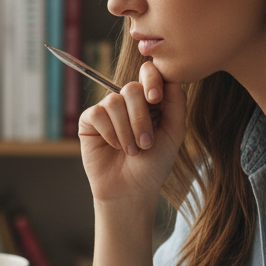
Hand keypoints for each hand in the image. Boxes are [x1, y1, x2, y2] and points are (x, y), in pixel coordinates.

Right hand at [78, 60, 185, 205]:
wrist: (131, 190)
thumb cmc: (154, 165)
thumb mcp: (173, 134)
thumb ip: (176, 104)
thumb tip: (171, 78)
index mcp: (150, 101)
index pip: (149, 74)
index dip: (152, 80)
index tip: (156, 99)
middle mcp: (128, 102)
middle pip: (131, 89)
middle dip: (140, 118)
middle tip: (146, 143)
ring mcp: (107, 110)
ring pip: (114, 102)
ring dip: (126, 130)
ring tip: (131, 151)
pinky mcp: (89, 121)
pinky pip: (97, 114)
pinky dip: (109, 132)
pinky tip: (114, 146)